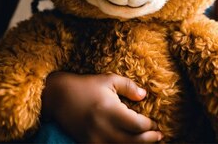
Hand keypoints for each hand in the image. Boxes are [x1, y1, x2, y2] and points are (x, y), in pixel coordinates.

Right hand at [41, 72, 162, 142]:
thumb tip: (144, 95)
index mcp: (109, 110)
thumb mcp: (109, 80)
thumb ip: (128, 86)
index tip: (155, 123)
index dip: (149, 126)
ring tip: (148, 142)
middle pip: (133, 142)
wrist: (59, 97)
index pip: (137, 125)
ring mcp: (95, 139)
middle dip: (149, 140)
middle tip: (159, 136)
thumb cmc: (86, 85)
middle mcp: (103, 128)